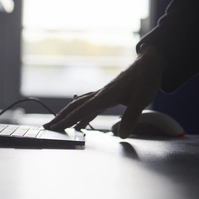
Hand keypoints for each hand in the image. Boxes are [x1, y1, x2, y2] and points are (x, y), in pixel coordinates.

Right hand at [43, 45, 168, 138]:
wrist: (149, 64)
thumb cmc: (145, 79)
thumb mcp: (142, 99)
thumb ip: (131, 117)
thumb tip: (122, 134)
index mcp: (104, 96)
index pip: (81, 110)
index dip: (67, 120)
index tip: (55, 127)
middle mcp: (100, 94)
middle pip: (75, 106)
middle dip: (61, 117)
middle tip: (49, 126)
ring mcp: (102, 94)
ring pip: (80, 105)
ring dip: (69, 115)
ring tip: (60, 125)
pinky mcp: (107, 95)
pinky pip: (90, 106)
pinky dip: (82, 115)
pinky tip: (81, 122)